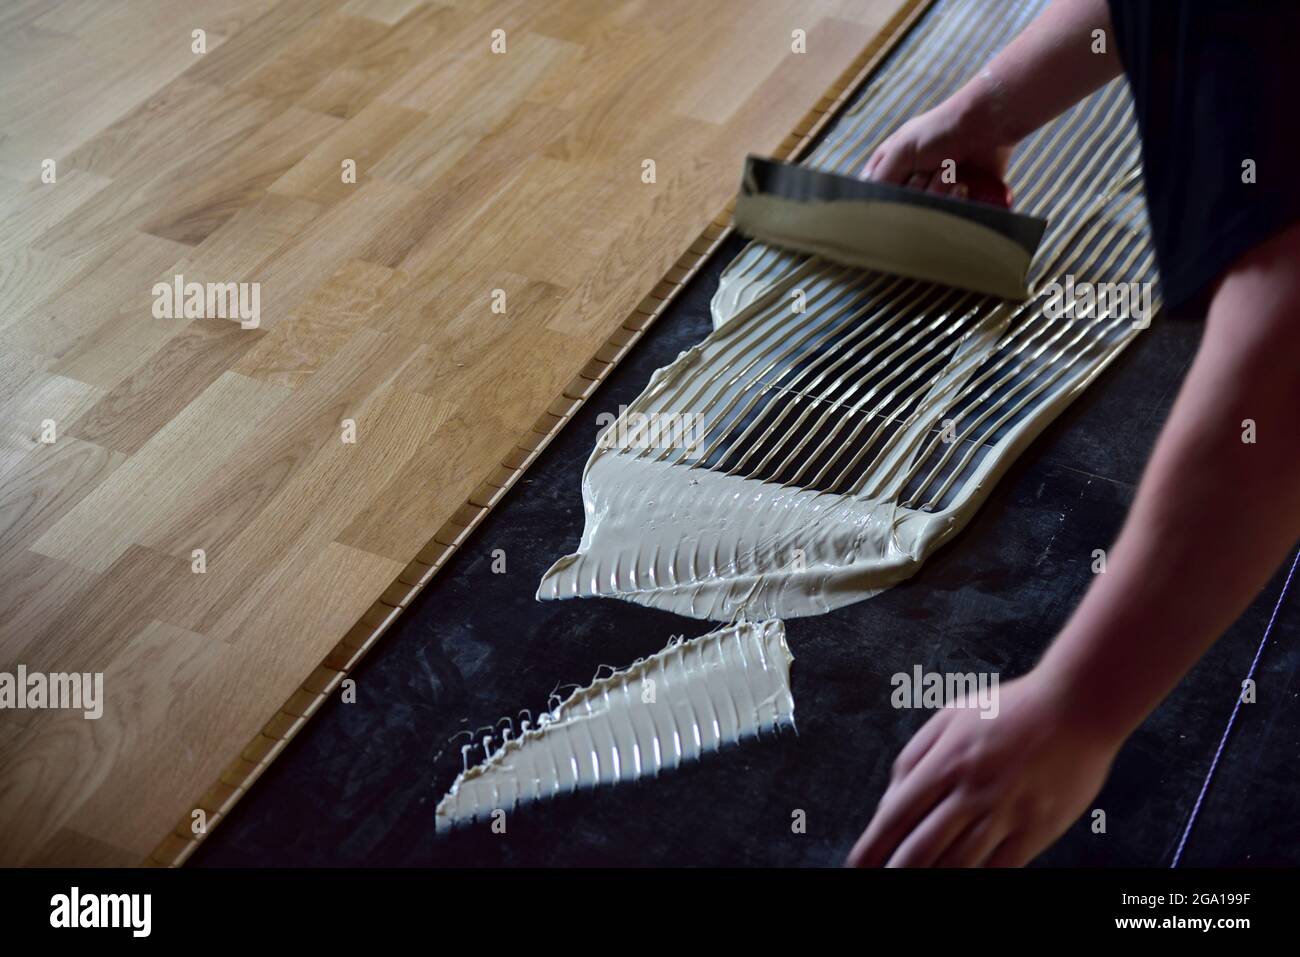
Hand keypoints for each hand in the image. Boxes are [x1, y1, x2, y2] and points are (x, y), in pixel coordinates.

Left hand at [846, 670, 1120, 866]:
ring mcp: (1005, 812)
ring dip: (931, 880)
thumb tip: (890, 798)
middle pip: (921, 847)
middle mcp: (971, 790)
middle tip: (877, 882)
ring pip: (958, 864)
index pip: (896, 815)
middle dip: (894, 871)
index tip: (857, 864)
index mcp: (945, 760)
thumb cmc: (1011, 708)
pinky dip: (976, 878)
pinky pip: (999, 868)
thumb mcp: (950, 716)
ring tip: (913, 887)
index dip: (872, 846)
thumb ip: (915, 755)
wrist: (1076, 706)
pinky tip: (960, 880)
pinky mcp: (1036, 829)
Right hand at [863, 91, 1014, 206]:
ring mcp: (935, 192)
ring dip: (939, 191)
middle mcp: (910, 182)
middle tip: (929, 168)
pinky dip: (957, 202)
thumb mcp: (901, 149)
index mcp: (891, 167)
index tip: (899, 186)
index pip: (877, 196)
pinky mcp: (958, 200)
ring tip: (950, 170)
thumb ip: (880, 178)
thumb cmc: (940, 129)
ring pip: (928, 213)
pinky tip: (963, 184)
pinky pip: (951, 216)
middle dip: (918, 188)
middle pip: (904, 208)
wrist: (986, 126)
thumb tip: (870, 207)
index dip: (888, 196)